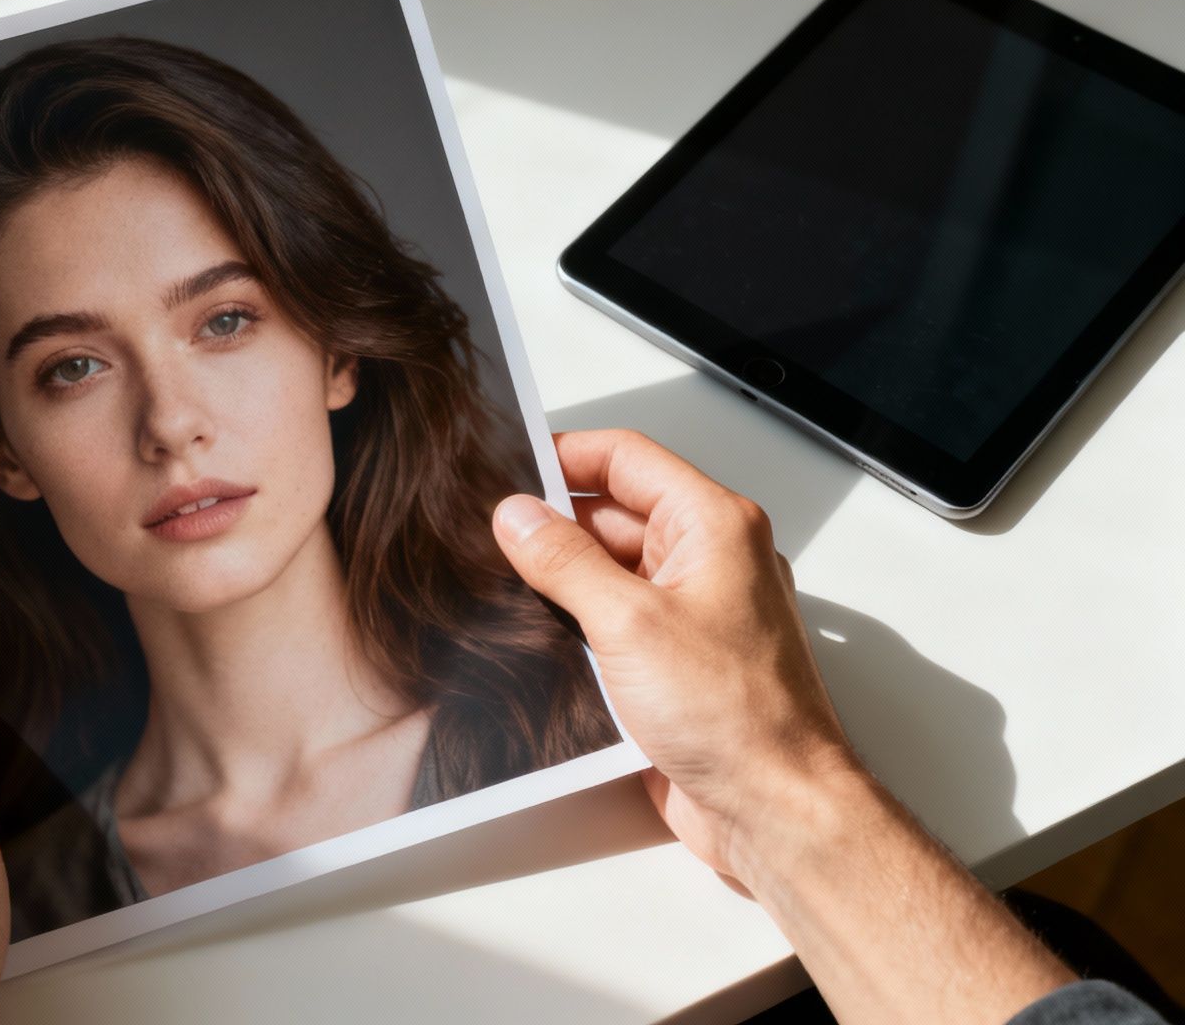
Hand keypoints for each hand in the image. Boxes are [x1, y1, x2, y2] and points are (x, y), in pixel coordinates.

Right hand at [489, 429, 856, 884]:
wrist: (775, 810)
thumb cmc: (738, 717)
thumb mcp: (628, 622)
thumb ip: (564, 561)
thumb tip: (518, 516)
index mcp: (713, 526)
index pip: (626, 459)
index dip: (563, 456)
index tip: (506, 468)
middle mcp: (709, 561)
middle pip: (615, 514)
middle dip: (552, 522)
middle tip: (490, 534)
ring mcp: (694, 613)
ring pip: (611, 570)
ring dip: (560, 578)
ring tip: (500, 583)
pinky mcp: (677, 663)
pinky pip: (616, 622)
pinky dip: (575, 623)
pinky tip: (534, 636)